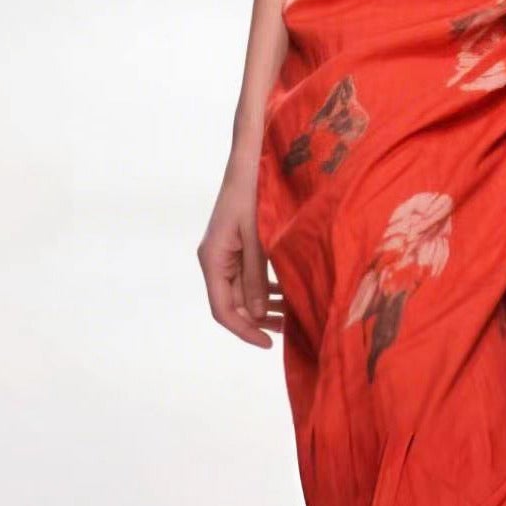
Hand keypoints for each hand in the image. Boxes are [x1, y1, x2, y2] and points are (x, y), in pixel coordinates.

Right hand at [197, 147, 284, 347]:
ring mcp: (224, 252)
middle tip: (290, 331)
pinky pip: (247, 276)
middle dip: (259, 321)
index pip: (223, 309)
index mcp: (213, 259)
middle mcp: (214, 259)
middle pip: (231, 303)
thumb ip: (256, 277)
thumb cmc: (253, 193)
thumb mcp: (258, 237)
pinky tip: (288, 292)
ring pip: (241, 291)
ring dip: (265, 305)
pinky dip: (267, 287)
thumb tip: (258, 315)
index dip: (244, 331)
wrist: (249, 160)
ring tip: (293, 316)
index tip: (268, 344)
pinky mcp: (236, 245)